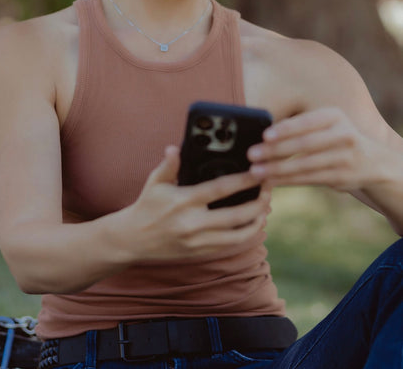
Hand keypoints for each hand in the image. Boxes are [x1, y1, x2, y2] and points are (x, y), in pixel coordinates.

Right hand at [112, 145, 270, 262]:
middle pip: (237, 216)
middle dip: (258, 203)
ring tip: (265, 206)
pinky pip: (230, 246)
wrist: (132, 240)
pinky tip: (253, 223)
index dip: (244, 180)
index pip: (221, 189)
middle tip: (270, 190)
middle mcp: (193, 224)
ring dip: (257, 221)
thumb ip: (169, 165)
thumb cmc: (146, 206)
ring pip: (238, 236)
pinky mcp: (200, 253)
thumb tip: (176, 148)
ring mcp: (198, 242)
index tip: (260, 171)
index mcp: (184, 201)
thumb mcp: (155, 182)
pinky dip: (246, 235)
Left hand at [248, 107, 382, 191]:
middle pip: (304, 144)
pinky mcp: (341, 177)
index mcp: (334, 116)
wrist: (372, 161)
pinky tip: (270, 181)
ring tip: (255, 171)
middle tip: (251, 154)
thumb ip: (300, 126)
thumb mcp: (325, 123)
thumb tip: (261, 132)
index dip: (286, 129)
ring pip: (305, 165)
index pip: (306, 122)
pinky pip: (309, 179)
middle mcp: (343, 134)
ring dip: (277, 169)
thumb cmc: (334, 138)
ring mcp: (344, 157)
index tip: (264, 135)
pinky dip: (287, 181)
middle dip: (275, 150)